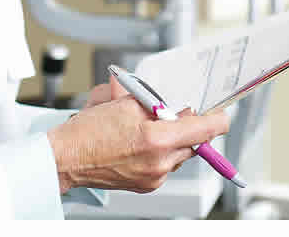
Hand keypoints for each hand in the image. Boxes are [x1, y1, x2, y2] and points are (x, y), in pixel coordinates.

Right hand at [48, 75, 230, 193]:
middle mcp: (160, 162)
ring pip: (180, 153)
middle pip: (195, 142)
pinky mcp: (147, 185)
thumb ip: (158, 102)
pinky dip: (160, 152)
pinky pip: (166, 164)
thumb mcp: (127, 103)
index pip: (206, 130)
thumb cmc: (89, 131)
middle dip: (189, 126)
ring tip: (149, 128)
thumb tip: (178, 102)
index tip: (222, 113)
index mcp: (157, 139)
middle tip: (177, 113)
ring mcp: (154, 177)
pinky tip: (141, 143)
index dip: (217, 119)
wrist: (66, 158)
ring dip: (173, 139)